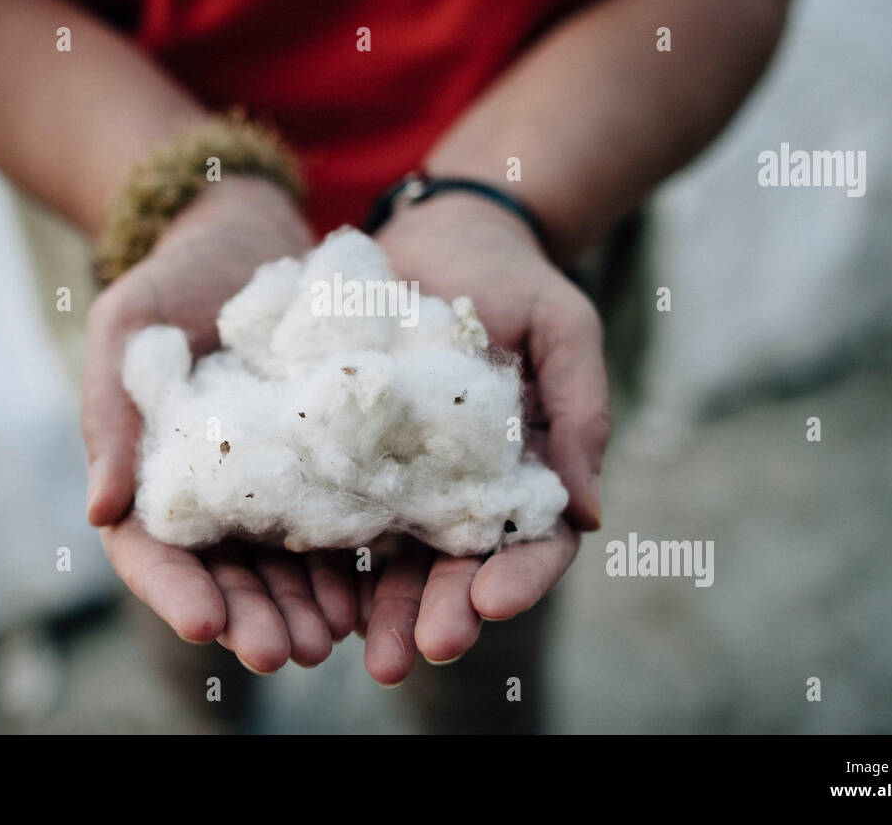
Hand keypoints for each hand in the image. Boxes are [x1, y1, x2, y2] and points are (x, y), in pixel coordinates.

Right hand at [84, 177, 360, 670]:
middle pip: (223, 575)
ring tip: (333, 639)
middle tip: (285, 653)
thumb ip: (110, 414)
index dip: (176, 592)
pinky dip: (347, 563)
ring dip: (302, 608)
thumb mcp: (125, 328)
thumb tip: (98, 513)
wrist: (247, 237)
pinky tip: (369, 591)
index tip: (209, 625)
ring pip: (281, 566)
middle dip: (252, 618)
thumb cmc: (171, 278)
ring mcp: (267, 482)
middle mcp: (210, 492)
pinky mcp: (322, 461)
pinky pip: (333, 522)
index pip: (150, 551)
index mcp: (148, 473)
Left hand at [368, 191, 609, 684]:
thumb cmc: (514, 280)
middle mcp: (465, 489)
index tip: (492, 604)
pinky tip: (302, 586)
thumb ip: (582, 410)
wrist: (437, 236)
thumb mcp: (564, 328)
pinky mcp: (348, 454)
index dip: (519, 577)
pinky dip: (324, 553)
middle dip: (438, 614)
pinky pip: (336, 509)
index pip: (534, 542)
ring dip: (377, 607)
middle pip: (457, 569)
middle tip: (413, 654)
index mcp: (528, 472)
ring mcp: (404, 477)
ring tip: (352, 648)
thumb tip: (590, 512)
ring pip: (394, 559)